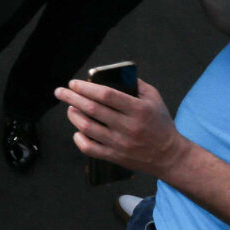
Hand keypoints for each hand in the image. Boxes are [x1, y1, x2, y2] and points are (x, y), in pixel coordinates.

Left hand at [56, 75, 184, 177]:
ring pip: (87, 128)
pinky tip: (77, 130)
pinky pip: (89, 148)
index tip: (74, 83)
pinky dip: (79, 138)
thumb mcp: (154, 98)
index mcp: (138, 110)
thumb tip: (113, 73)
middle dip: (72, 98)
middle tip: (60, 91)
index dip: (86, 87)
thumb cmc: (160, 123)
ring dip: (73, 115)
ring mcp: (120, 143)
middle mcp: (128, 127)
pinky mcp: (115, 156)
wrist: (170, 156)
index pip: (106, 95)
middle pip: (92, 109)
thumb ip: (135, 84)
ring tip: (69, 107)